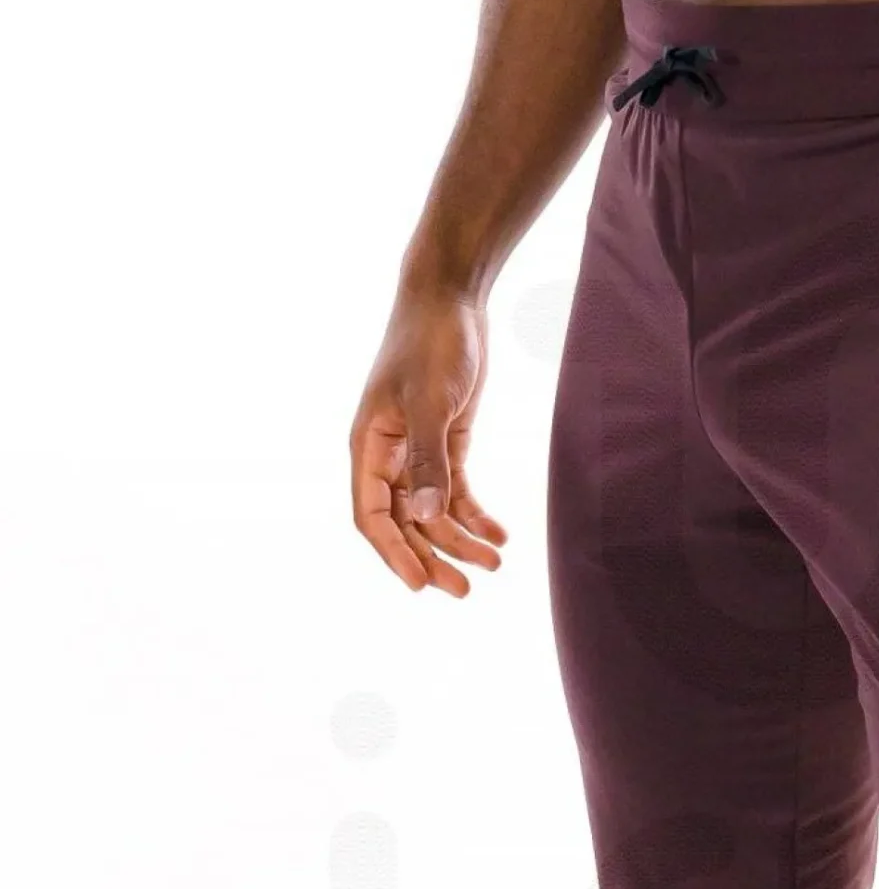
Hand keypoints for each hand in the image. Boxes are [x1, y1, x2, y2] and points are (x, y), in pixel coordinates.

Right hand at [350, 287, 506, 595]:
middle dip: (433, 556)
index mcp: (368, 447)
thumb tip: (424, 517)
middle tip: (466, 590)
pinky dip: (475, 515)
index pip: (371, 516)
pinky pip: (455, 492)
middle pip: (405, 523)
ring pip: (432, 512)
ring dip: (460, 540)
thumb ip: (428, 461)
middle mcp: (387, 455)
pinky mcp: (445, 442)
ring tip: (495, 564)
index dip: (394, 553)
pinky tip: (499, 536)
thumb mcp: (429, 402)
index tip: (421, 585)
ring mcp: (417, 451)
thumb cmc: (430, 342)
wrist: (450, 298)